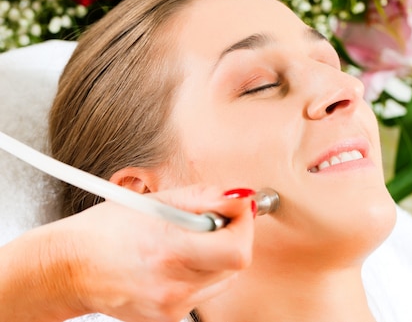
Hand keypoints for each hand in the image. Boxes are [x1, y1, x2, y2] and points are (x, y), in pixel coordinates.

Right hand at [0, 184, 255, 321]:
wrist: (71, 268)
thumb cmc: (108, 230)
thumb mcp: (156, 201)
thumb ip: (205, 198)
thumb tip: (241, 198)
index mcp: (170, 248)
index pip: (237, 249)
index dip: (244, 225)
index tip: (236, 210)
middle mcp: (173, 284)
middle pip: (236, 263)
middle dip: (232, 237)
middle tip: (211, 223)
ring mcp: (172, 306)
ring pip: (224, 278)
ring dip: (217, 256)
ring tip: (185, 243)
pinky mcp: (169, 319)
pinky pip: (204, 292)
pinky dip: (200, 274)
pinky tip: (174, 262)